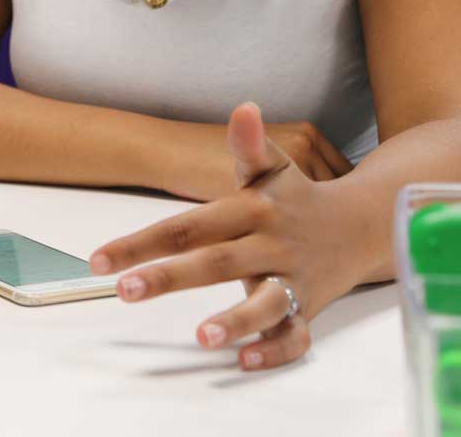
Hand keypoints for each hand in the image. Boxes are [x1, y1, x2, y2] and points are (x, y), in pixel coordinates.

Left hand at [91, 102, 361, 370]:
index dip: (142, 241)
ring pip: (265, 303)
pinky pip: (296, 335)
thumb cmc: (299, 198)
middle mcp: (270, 245)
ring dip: (235, 319)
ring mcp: (292, 279)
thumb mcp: (274, 168)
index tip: (100, 259)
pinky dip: (275, 349)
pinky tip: (245, 359)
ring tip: (201, 336)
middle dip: (169, 278)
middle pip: (215, 263)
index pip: (188, 226)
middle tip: (125, 290)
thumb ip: (249, 146)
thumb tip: (243, 107)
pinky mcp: (311, 307)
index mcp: (252, 210)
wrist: (366, 224)